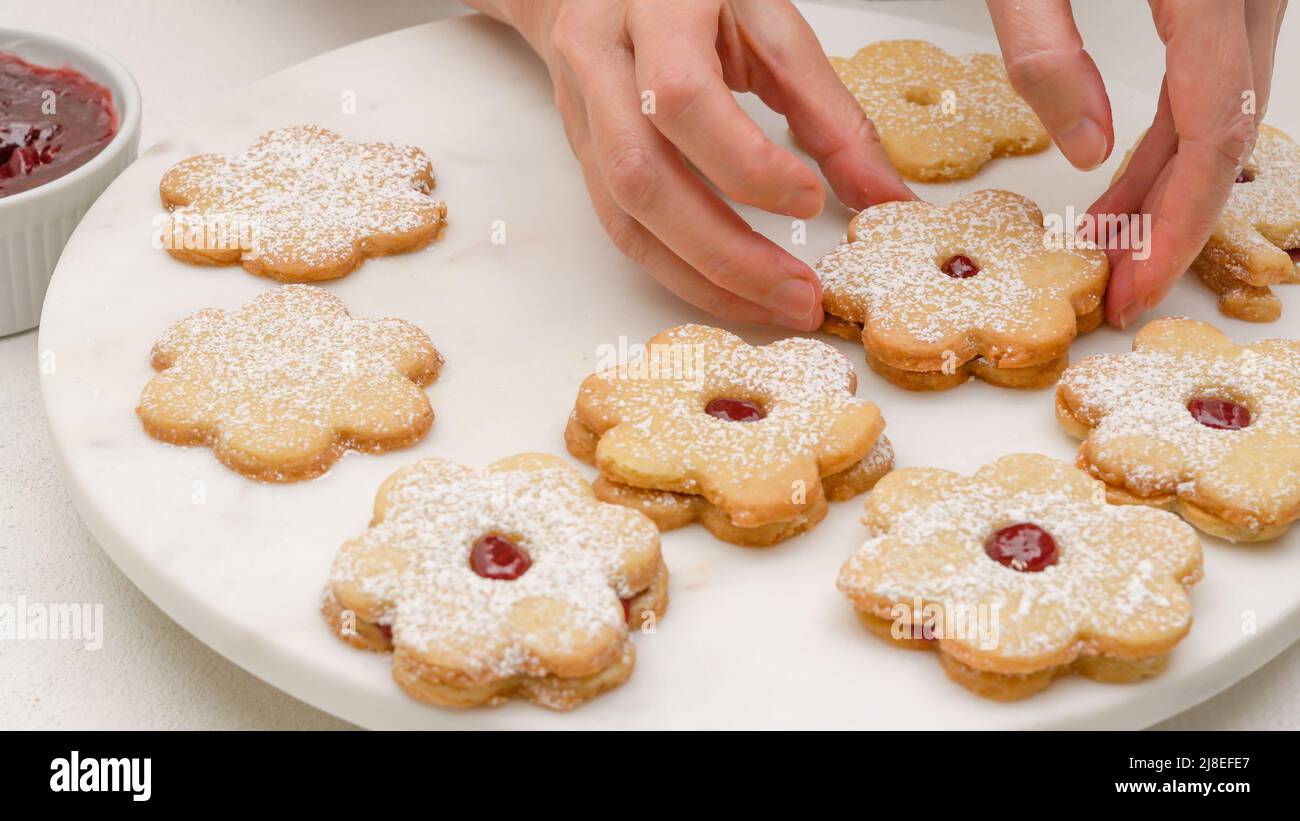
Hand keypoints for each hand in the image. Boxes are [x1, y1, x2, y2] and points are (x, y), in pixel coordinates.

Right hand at [468, 0, 914, 329]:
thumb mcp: (771, 21)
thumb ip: (828, 109)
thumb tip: (885, 198)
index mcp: (654, 4)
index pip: (683, 99)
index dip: (746, 164)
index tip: (810, 199)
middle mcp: (598, 54)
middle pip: (642, 176)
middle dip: (726, 252)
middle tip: (799, 294)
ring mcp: (579, 106)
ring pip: (624, 215)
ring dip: (702, 276)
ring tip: (773, 306)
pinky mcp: (579, 149)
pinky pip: (619, 225)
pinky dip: (678, 267)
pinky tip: (729, 289)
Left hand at [987, 0, 1284, 327]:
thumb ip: (1044, 46)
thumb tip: (1088, 149)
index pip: (1213, 126)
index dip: (1178, 220)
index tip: (1133, 284)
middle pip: (1228, 123)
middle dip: (1175, 216)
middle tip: (1119, 285)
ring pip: (1225, 100)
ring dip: (1172, 178)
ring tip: (1108, 238)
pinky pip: (1215, 68)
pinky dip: (1176, 128)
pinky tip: (1129, 170)